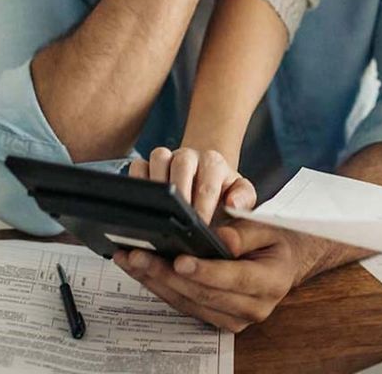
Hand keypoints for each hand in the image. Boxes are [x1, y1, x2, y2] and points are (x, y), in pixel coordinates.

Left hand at [113, 221, 313, 331]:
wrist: (284, 262)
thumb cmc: (275, 241)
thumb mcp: (268, 228)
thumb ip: (245, 233)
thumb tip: (222, 240)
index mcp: (270, 282)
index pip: (233, 278)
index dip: (204, 270)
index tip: (179, 259)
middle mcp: (253, 307)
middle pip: (203, 294)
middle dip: (166, 274)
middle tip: (138, 255)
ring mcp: (234, 319)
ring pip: (188, 303)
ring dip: (155, 281)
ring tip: (130, 259)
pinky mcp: (217, 320)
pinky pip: (185, 306)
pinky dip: (160, 287)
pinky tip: (141, 270)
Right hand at [129, 146, 256, 224]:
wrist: (206, 177)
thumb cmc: (222, 191)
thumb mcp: (241, 194)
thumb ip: (244, 199)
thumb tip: (234, 204)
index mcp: (213, 162)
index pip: (209, 182)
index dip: (204, 206)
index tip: (201, 225)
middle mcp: (189, 156)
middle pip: (182, 164)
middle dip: (180, 194)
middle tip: (180, 220)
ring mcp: (167, 158)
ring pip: (158, 159)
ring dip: (158, 185)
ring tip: (159, 212)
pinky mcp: (147, 164)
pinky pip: (137, 166)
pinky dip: (137, 182)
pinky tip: (141, 204)